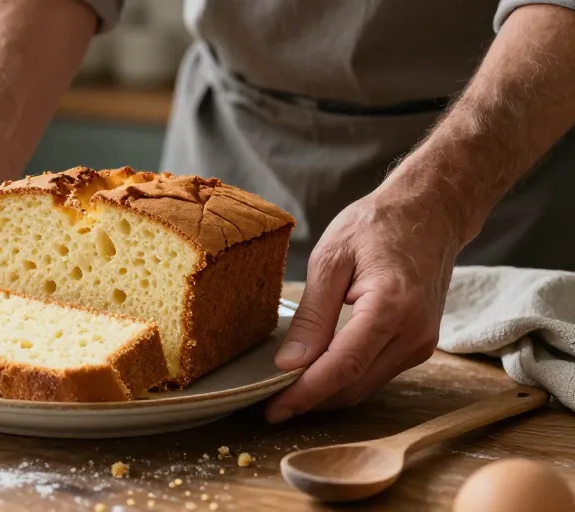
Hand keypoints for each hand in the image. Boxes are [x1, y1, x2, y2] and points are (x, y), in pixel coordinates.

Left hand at [264, 185, 464, 422]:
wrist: (431, 212)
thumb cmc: (378, 225)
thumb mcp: (331, 259)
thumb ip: (312, 315)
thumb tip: (289, 364)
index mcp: (392, 306)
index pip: (343, 366)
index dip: (305, 393)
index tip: (272, 409)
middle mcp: (414, 333)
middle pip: (353, 385)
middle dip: (310, 400)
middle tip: (268, 405)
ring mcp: (421, 342)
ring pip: (365, 386)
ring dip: (325, 394)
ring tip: (285, 392)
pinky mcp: (419, 345)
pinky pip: (375, 374)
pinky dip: (344, 379)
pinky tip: (315, 374)